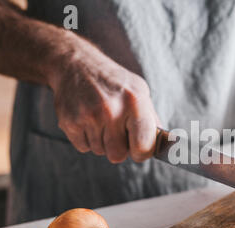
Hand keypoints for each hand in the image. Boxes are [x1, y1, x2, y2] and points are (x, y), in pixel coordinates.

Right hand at [49, 36, 159, 162]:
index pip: (143, 146)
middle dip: (119, 148)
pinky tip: (88, 120)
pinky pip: (83, 147)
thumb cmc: (113, 81)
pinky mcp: (69, 122)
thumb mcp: (139, 91)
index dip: (142, 152)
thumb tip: (165, 144)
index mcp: (135, 101)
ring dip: (102, 142)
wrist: (76, 64)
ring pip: (100, 152)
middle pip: (118, 155)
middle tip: (117, 131)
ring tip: (100, 120)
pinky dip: (86, 139)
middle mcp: (111, 109)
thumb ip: (152, 119)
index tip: (139, 149)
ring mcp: (88, 116)